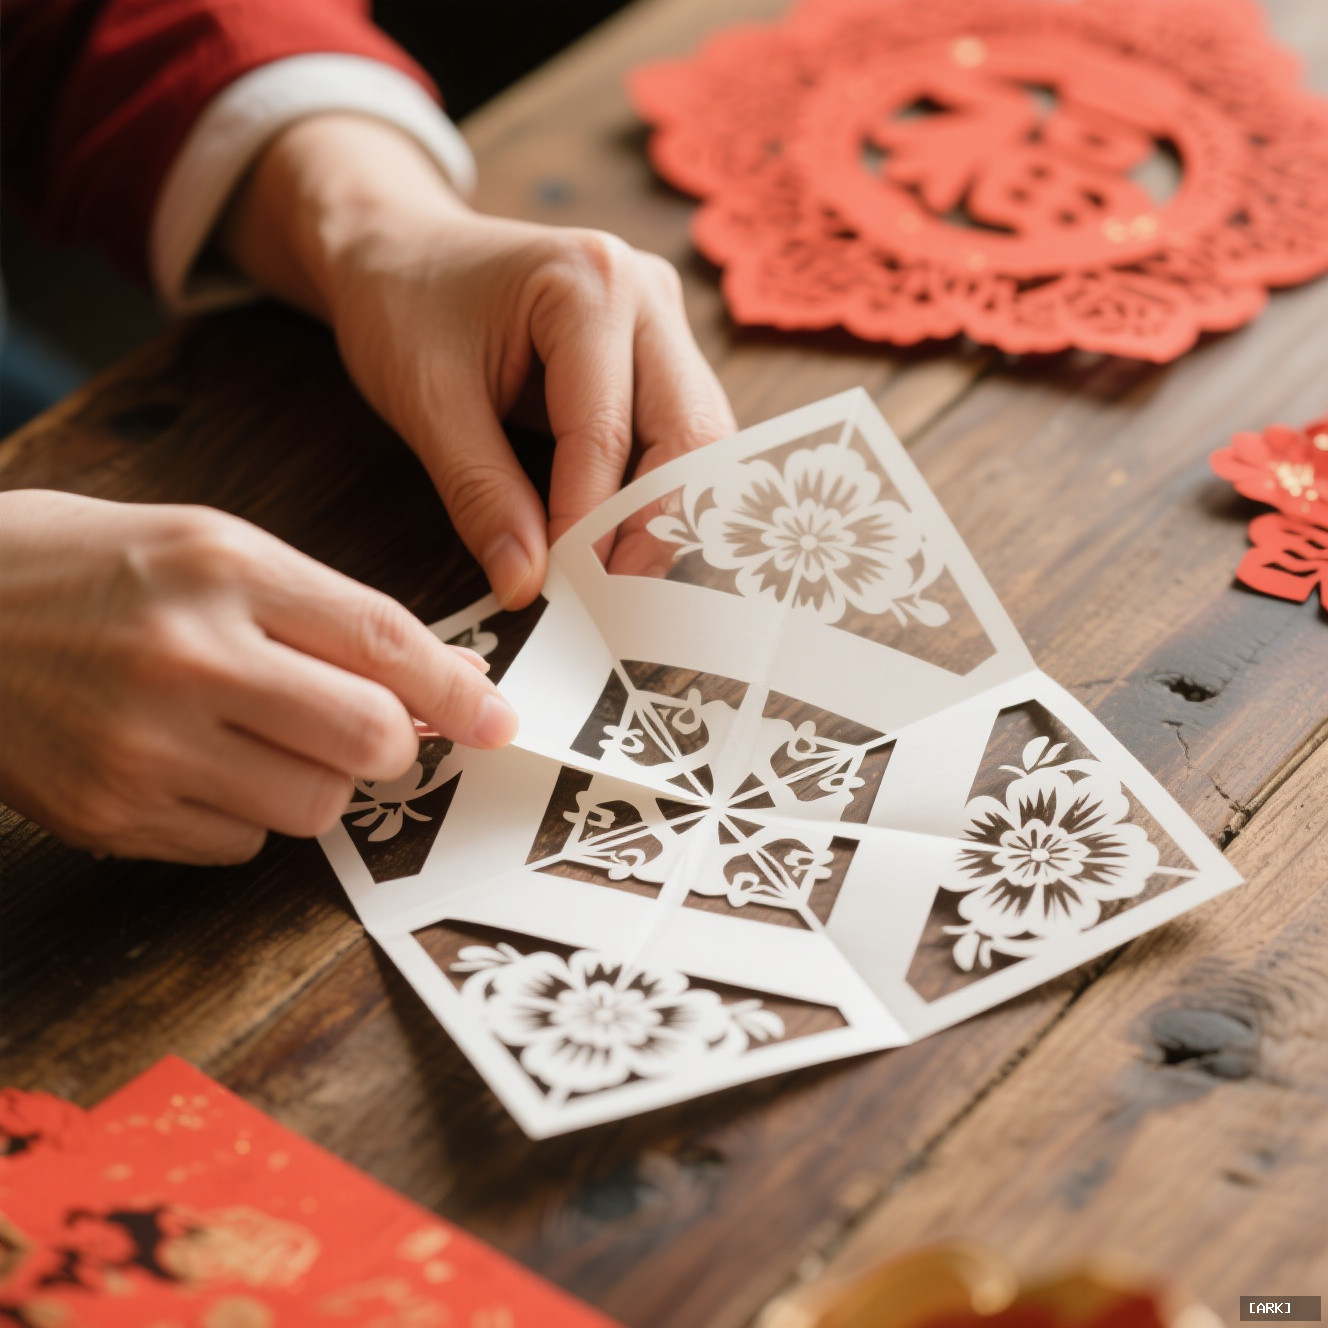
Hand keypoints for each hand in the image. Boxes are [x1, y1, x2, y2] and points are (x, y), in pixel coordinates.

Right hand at [0, 490, 515, 862]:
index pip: (380, 640)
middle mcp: (186, 660)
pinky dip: (247, 812)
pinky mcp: (112, 818)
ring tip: (257, 734)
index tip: (498, 719)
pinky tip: (198, 764)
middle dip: (391, 741)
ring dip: (317, 779)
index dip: (457, 690)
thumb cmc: (86, 571)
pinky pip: (242, 844)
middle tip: (367, 726)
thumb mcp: (208, 548)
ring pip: (314, 805)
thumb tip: (434, 684)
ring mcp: (144, 749)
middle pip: (366, 738)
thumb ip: (324, 612)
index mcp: (220, 570)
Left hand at [220, 113, 735, 605]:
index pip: (607, 431)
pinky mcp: (664, 353)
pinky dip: (661, 495)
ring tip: (627, 582)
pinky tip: (631, 542)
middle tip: (621, 603)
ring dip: (669, 515)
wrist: (401, 251)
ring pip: (700, 442)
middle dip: (658, 527)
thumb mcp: (425, 401)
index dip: (593, 523)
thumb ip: (480, 494)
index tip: (574, 595)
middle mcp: (647, 293)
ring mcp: (665, 321)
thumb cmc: (404, 306)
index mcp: (590, 282)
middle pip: (690, 435)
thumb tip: (525, 586)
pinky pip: (682, 437)